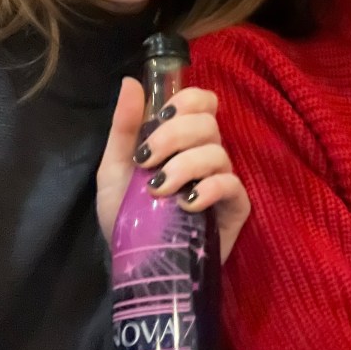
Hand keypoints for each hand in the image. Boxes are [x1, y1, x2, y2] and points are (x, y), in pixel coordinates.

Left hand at [96, 78, 250, 262]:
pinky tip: (187, 204)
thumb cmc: (128, 217)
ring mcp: (223, 179)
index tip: (159, 122)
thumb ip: (124, 128)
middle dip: (174, 136)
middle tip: (148, 162)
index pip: (201, 101)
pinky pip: (231, 184)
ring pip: (217, 152)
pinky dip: (208, 188)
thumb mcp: (114, 170)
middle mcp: (206, 153)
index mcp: (182, 140)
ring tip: (159, 190)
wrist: (138, 267)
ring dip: (184, 166)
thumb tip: (130, 82)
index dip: (185, 103)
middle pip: (207, 123)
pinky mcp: (235, 206)